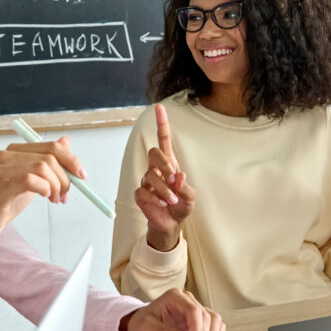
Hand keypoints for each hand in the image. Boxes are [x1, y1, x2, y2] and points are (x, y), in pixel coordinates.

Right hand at [0, 137, 84, 251]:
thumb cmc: (3, 204)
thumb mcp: (30, 181)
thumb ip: (45, 163)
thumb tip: (66, 142)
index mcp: (15, 151)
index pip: (50, 146)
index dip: (71, 160)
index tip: (81, 175)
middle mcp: (7, 155)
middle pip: (50, 156)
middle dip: (65, 177)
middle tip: (64, 195)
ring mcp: (2, 168)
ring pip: (43, 167)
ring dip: (56, 186)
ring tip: (54, 199)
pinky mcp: (1, 184)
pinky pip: (32, 180)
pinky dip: (44, 189)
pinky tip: (44, 197)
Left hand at [121, 288, 224, 330]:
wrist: (141, 324)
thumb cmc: (142, 323)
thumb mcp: (146, 327)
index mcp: (174, 297)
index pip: (193, 310)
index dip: (197, 329)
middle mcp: (187, 300)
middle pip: (206, 316)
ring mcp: (195, 308)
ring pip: (215, 320)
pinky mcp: (200, 319)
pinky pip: (215, 326)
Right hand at [134, 105, 195, 251]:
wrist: (171, 223)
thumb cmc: (181, 205)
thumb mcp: (190, 196)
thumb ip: (185, 186)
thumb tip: (178, 176)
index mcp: (169, 164)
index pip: (164, 139)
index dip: (161, 124)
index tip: (159, 107)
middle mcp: (156, 169)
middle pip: (153, 153)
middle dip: (164, 164)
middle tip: (173, 179)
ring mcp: (147, 181)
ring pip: (150, 175)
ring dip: (163, 189)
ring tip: (172, 200)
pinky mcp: (140, 194)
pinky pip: (143, 191)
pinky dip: (154, 198)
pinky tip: (162, 203)